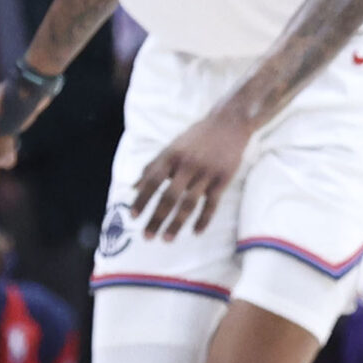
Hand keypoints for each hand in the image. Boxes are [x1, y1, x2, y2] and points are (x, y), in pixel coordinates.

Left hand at [133, 108, 254, 240]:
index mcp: (171, 156)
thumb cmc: (197, 136)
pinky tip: (196, 232)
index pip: (152, 181)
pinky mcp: (223, 178)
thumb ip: (152, 167)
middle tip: (147, 237)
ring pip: (189, 203)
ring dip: (176, 223)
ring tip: (167, 239)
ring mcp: (207, 172)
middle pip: (169, 197)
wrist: (229, 123)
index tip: (133, 216)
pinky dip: (204, 219)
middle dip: (156, 218)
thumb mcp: (171, 147)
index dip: (142, 199)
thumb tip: (133, 188)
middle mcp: (187, 165)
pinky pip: (212, 203)